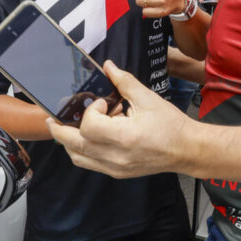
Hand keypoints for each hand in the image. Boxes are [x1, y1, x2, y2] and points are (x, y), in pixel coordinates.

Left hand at [48, 60, 188, 177]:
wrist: (186, 150)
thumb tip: (108, 67)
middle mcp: (115, 156)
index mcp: (124, 137)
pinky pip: (89, 164)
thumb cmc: (171, 125)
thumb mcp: (148, 98)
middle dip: (59, 130)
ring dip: (68, 142)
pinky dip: (81, 151)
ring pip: (77, 157)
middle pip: (73, 145)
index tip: (103, 103)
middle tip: (53, 118)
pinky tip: (87, 138)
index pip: (89, 125)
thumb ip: (124, 82)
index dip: (90, 110)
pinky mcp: (116, 173)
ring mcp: (114, 168)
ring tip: (70, 127)